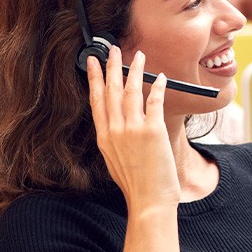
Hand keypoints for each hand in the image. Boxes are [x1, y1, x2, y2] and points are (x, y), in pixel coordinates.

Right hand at [87, 46, 180, 214]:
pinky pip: (154, 102)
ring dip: (134, 71)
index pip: (97, 101)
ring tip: (138, 56)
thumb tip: (117, 128)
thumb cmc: (137, 186)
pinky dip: (157, 87)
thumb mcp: (115, 162)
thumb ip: (115, 142)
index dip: (94, 79)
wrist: (149, 202)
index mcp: (104, 138)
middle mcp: (115, 131)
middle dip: (111, 67)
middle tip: (111, 49)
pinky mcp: (152, 131)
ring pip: (131, 91)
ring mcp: (133, 130)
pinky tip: (160, 76)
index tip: (91, 63)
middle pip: (111, 91)